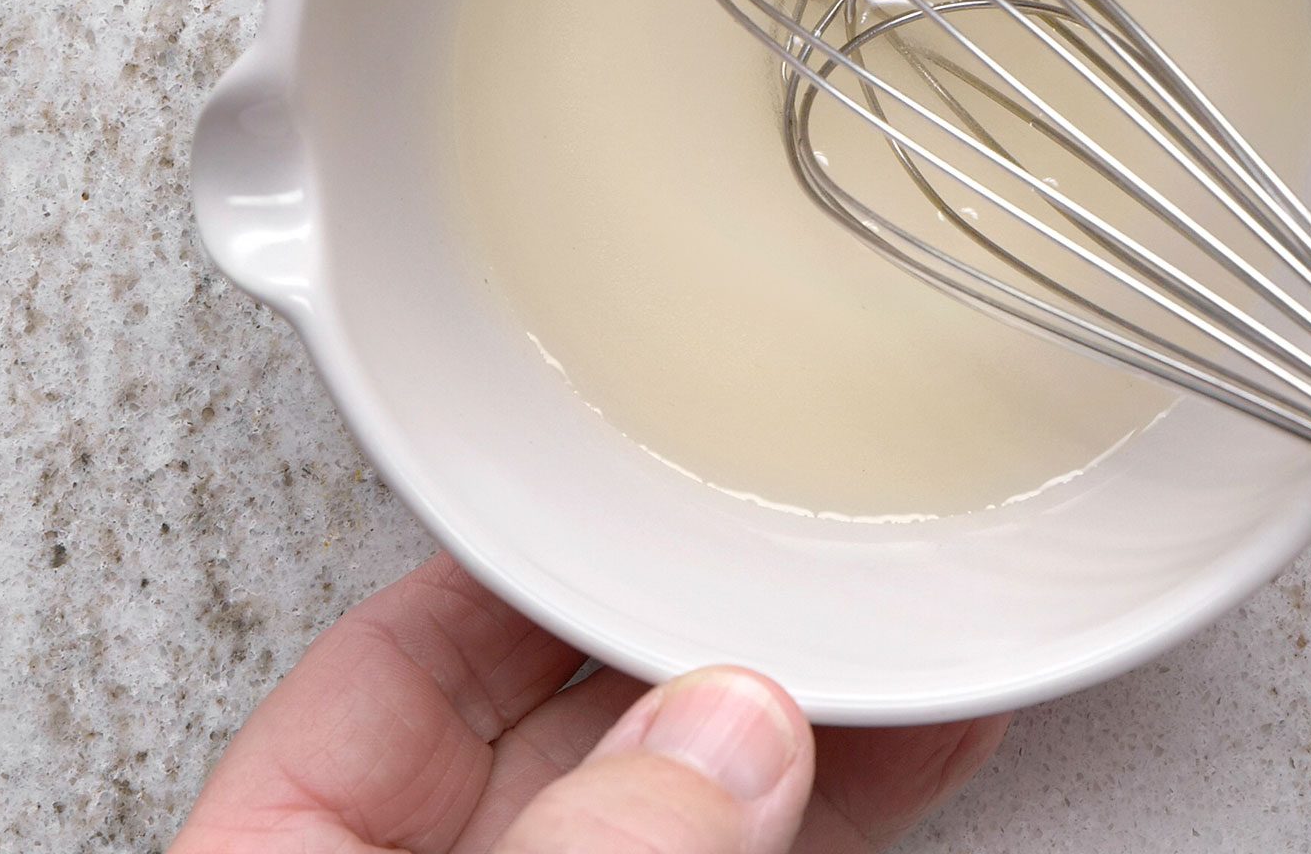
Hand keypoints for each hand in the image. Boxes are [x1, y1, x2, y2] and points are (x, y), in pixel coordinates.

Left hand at [171, 552, 1006, 853]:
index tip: (626, 488)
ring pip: (687, 810)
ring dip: (804, 726)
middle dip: (697, 639)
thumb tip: (720, 740)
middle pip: (566, 726)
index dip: (513, 562)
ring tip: (907, 633)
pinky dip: (840, 820)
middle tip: (810, 561)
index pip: (390, 667)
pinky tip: (920, 748)